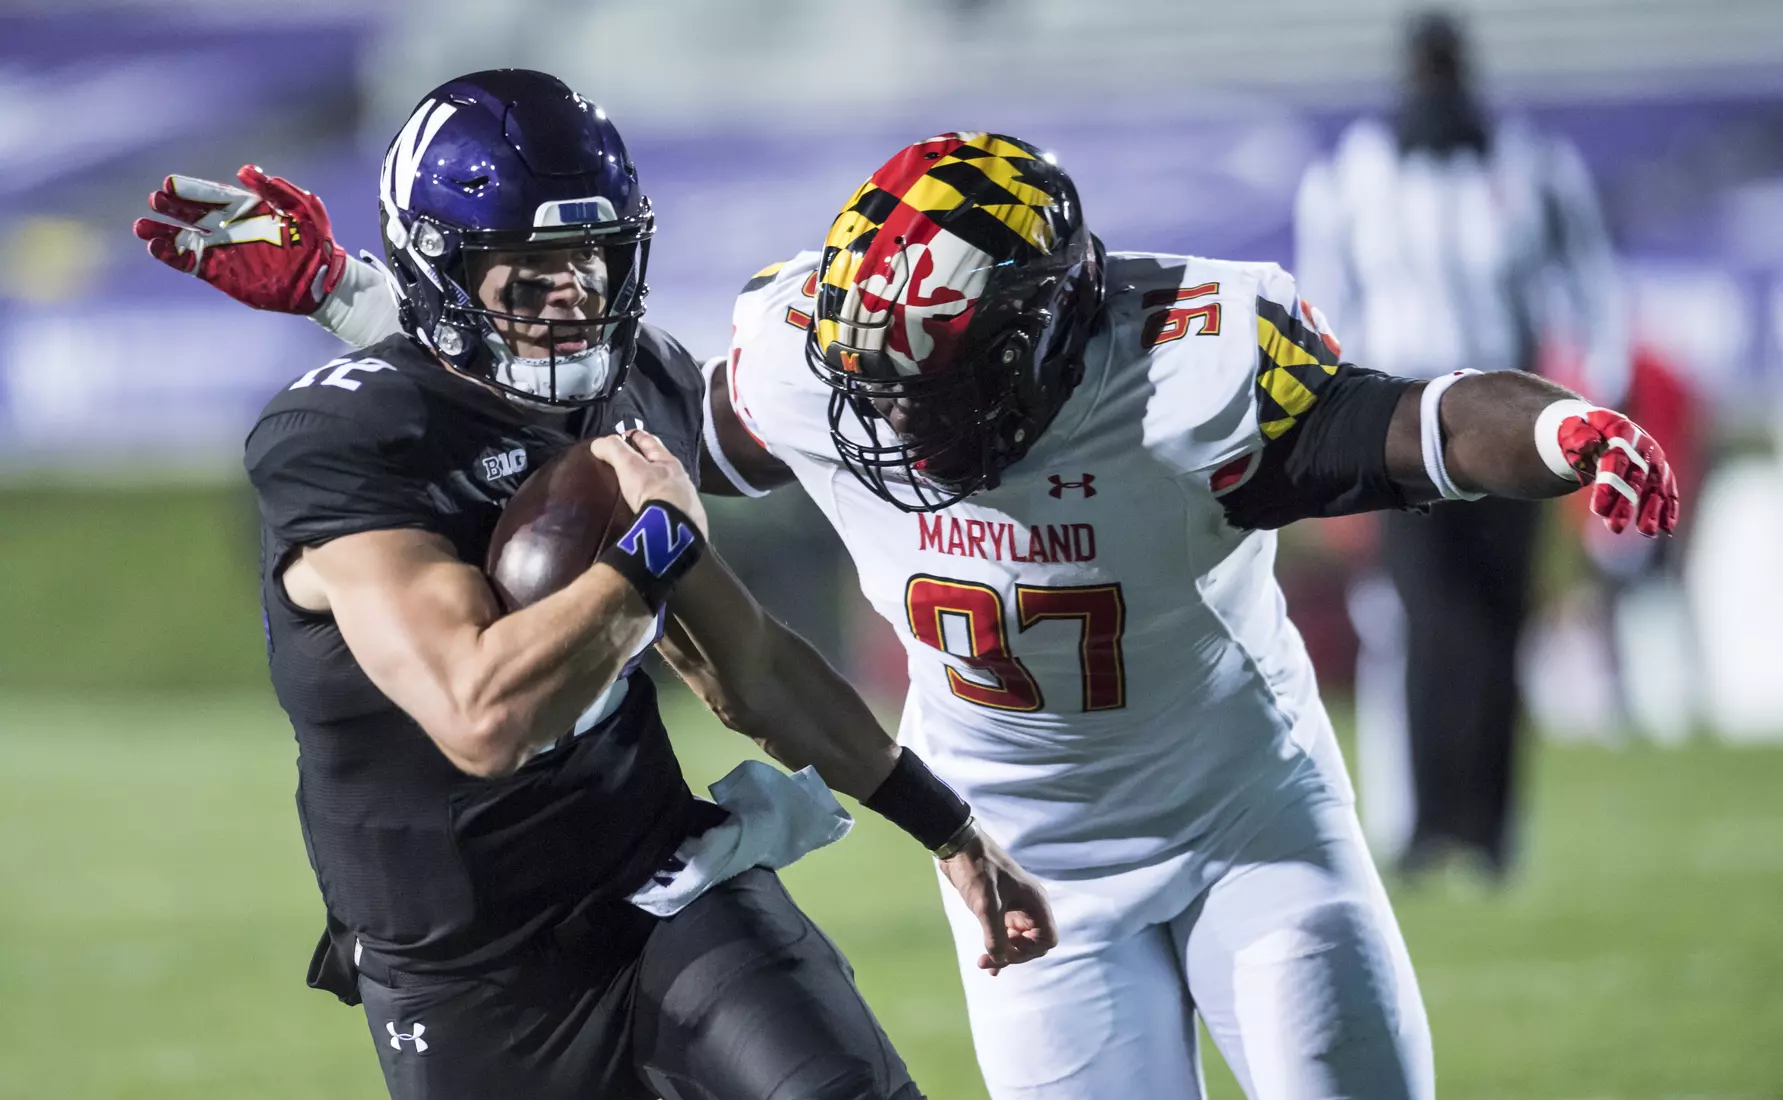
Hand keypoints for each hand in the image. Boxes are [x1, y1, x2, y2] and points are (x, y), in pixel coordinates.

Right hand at [132, 165, 345, 314]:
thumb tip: (245, 169)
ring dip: (162, 231)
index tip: (170, 184)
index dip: (191, 190)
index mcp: (246, 207)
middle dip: (172, 207)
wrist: (320, 279)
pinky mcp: (219, 272)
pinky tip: (154, 247)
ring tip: (140, 226)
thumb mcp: (303, 208)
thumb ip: (276, 189)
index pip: (212, 194)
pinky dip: (171, 255)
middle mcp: (229, 226)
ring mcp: (222, 249)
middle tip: (155, 200)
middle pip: (193, 213)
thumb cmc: (316, 241)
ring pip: (184, 238)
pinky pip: (189, 262)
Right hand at [590, 431, 708, 537]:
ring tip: (636, 492)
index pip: (649, 441)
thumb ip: (614, 451)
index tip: (621, 436)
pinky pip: (669, 508)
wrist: (675, 530)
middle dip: (646, 463)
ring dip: (653, 486)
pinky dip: (659, 506)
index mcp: (669, 462)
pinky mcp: (685, 521)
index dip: (634, 435)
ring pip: (667, 487)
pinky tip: (650, 513)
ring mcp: (686, 501)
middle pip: (661, 465)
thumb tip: (598, 444)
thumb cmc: (653, 491)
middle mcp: (681, 479)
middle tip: (627, 465)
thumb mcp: (629, 466)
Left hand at [939, 831, 1057, 975]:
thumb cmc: (978, 871)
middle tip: (986, 963)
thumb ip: (995, 936)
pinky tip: (987, 960)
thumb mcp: (986, 906)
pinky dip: (997, 946)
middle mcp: (1028, 906)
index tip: (1007, 954)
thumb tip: (1000, 961)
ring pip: (1016, 939)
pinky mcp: (999, 906)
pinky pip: (1004, 933)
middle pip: (1031, 943)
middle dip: (1012, 956)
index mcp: (1035, 902)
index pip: (1047, 939)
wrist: (958, 846)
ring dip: (1002, 953)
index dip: (1030, 952)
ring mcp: (1014, 906)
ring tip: (982, 963)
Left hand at [1555, 407, 1680, 536]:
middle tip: (1615, 528)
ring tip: (1646, 532)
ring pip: (1656, 486)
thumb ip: (1577, 435)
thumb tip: (1589, 443)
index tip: (1599, 510)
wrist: (1597, 429)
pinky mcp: (1661, 471)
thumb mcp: (1571, 428)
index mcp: (1619, 428)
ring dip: (1652, 510)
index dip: (1609, 484)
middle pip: (1636, 476)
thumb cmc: (1581, 431)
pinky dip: (1669, 508)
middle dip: (1626, 504)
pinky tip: (1667, 527)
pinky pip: (1668, 490)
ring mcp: (1654, 458)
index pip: (1615, 458)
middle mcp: (1642, 443)